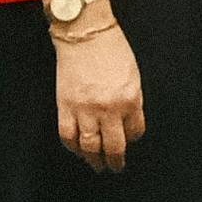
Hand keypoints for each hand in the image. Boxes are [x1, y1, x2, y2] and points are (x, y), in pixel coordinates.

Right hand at [50, 16, 143, 172]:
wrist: (85, 34)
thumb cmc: (112, 49)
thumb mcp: (133, 75)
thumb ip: (131, 99)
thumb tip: (127, 120)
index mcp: (131, 99)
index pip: (135, 131)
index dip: (133, 137)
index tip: (130, 139)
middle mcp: (109, 108)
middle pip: (114, 145)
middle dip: (116, 160)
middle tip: (115, 167)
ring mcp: (85, 109)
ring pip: (89, 146)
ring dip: (94, 159)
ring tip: (97, 166)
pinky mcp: (65, 106)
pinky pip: (67, 135)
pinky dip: (72, 146)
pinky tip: (77, 150)